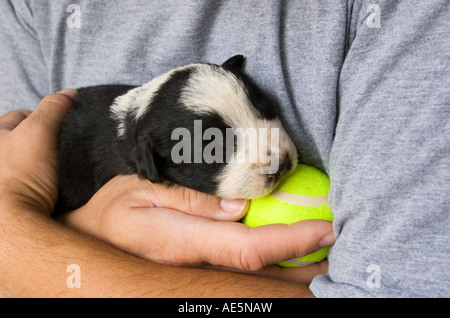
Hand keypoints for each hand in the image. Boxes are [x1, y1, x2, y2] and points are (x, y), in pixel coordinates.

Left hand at [0, 89, 75, 215]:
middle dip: (39, 140)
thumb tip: (69, 93)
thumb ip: (53, 108)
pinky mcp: (10, 199)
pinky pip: (29, 183)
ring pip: (25, 162)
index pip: (18, 116)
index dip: (42, 116)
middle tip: (61, 146)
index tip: (62, 125)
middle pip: (20, 140)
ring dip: (40, 162)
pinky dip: (40, 181)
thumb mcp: (39, 132)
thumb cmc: (19, 175)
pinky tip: (51, 186)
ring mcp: (4, 179)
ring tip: (58, 167)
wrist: (12, 224)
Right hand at [59, 174, 334, 275]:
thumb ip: (189, 198)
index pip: (249, 249)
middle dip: (305, 262)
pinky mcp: (200, 267)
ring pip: (257, 275)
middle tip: (341, 242)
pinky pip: (244, 267)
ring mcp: (200, 270)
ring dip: (294, 265)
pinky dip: (273, 260)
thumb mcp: (141, 190)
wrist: (92, 242)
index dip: (290, 243)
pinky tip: (289, 249)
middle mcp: (198, 263)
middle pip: (263, 272)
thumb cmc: (114, 211)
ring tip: (326, 248)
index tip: (325, 230)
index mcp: (184, 242)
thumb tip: (239, 205)